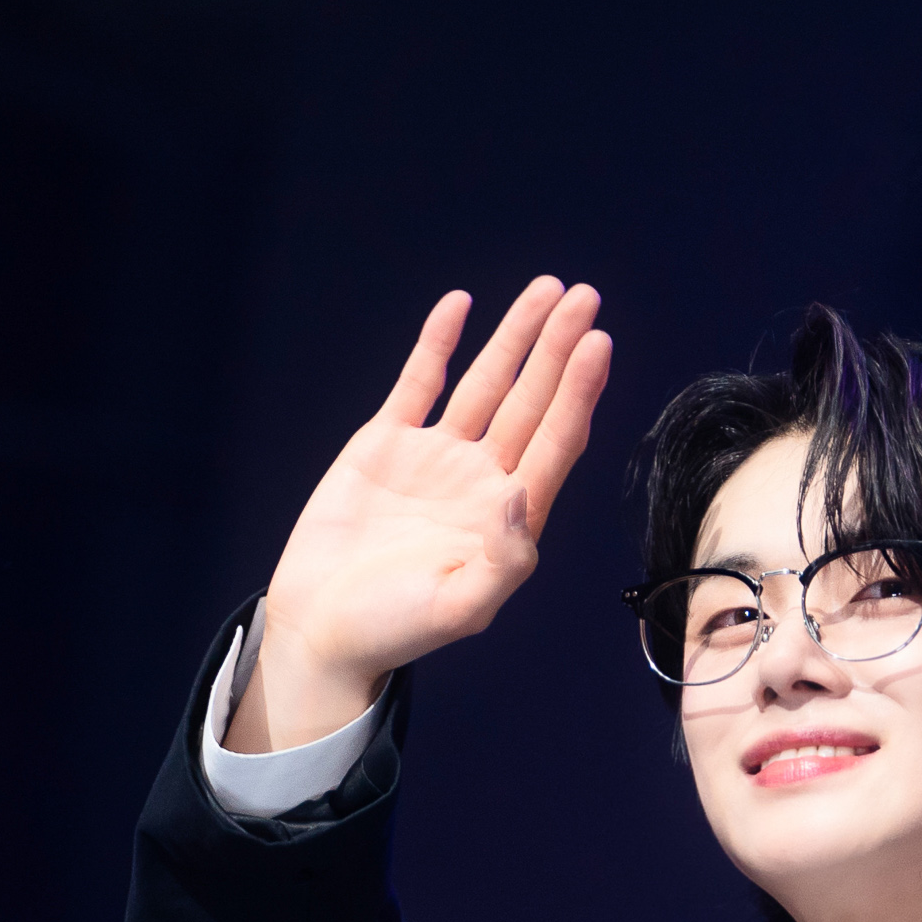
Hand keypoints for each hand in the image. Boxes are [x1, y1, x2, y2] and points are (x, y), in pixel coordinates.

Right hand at [232, 279, 611, 751]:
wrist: (323, 627)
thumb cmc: (395, 630)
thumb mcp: (459, 609)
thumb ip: (503, 560)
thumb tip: (521, 495)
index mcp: (508, 519)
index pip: (554, 443)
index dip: (578, 393)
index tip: (599, 344)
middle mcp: (481, 480)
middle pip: (531, 402)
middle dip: (558, 350)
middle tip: (586, 298)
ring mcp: (436, 458)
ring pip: (486, 383)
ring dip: (515, 337)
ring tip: (548, 290)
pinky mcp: (386, 443)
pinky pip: (420, 381)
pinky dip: (440, 344)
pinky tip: (462, 305)